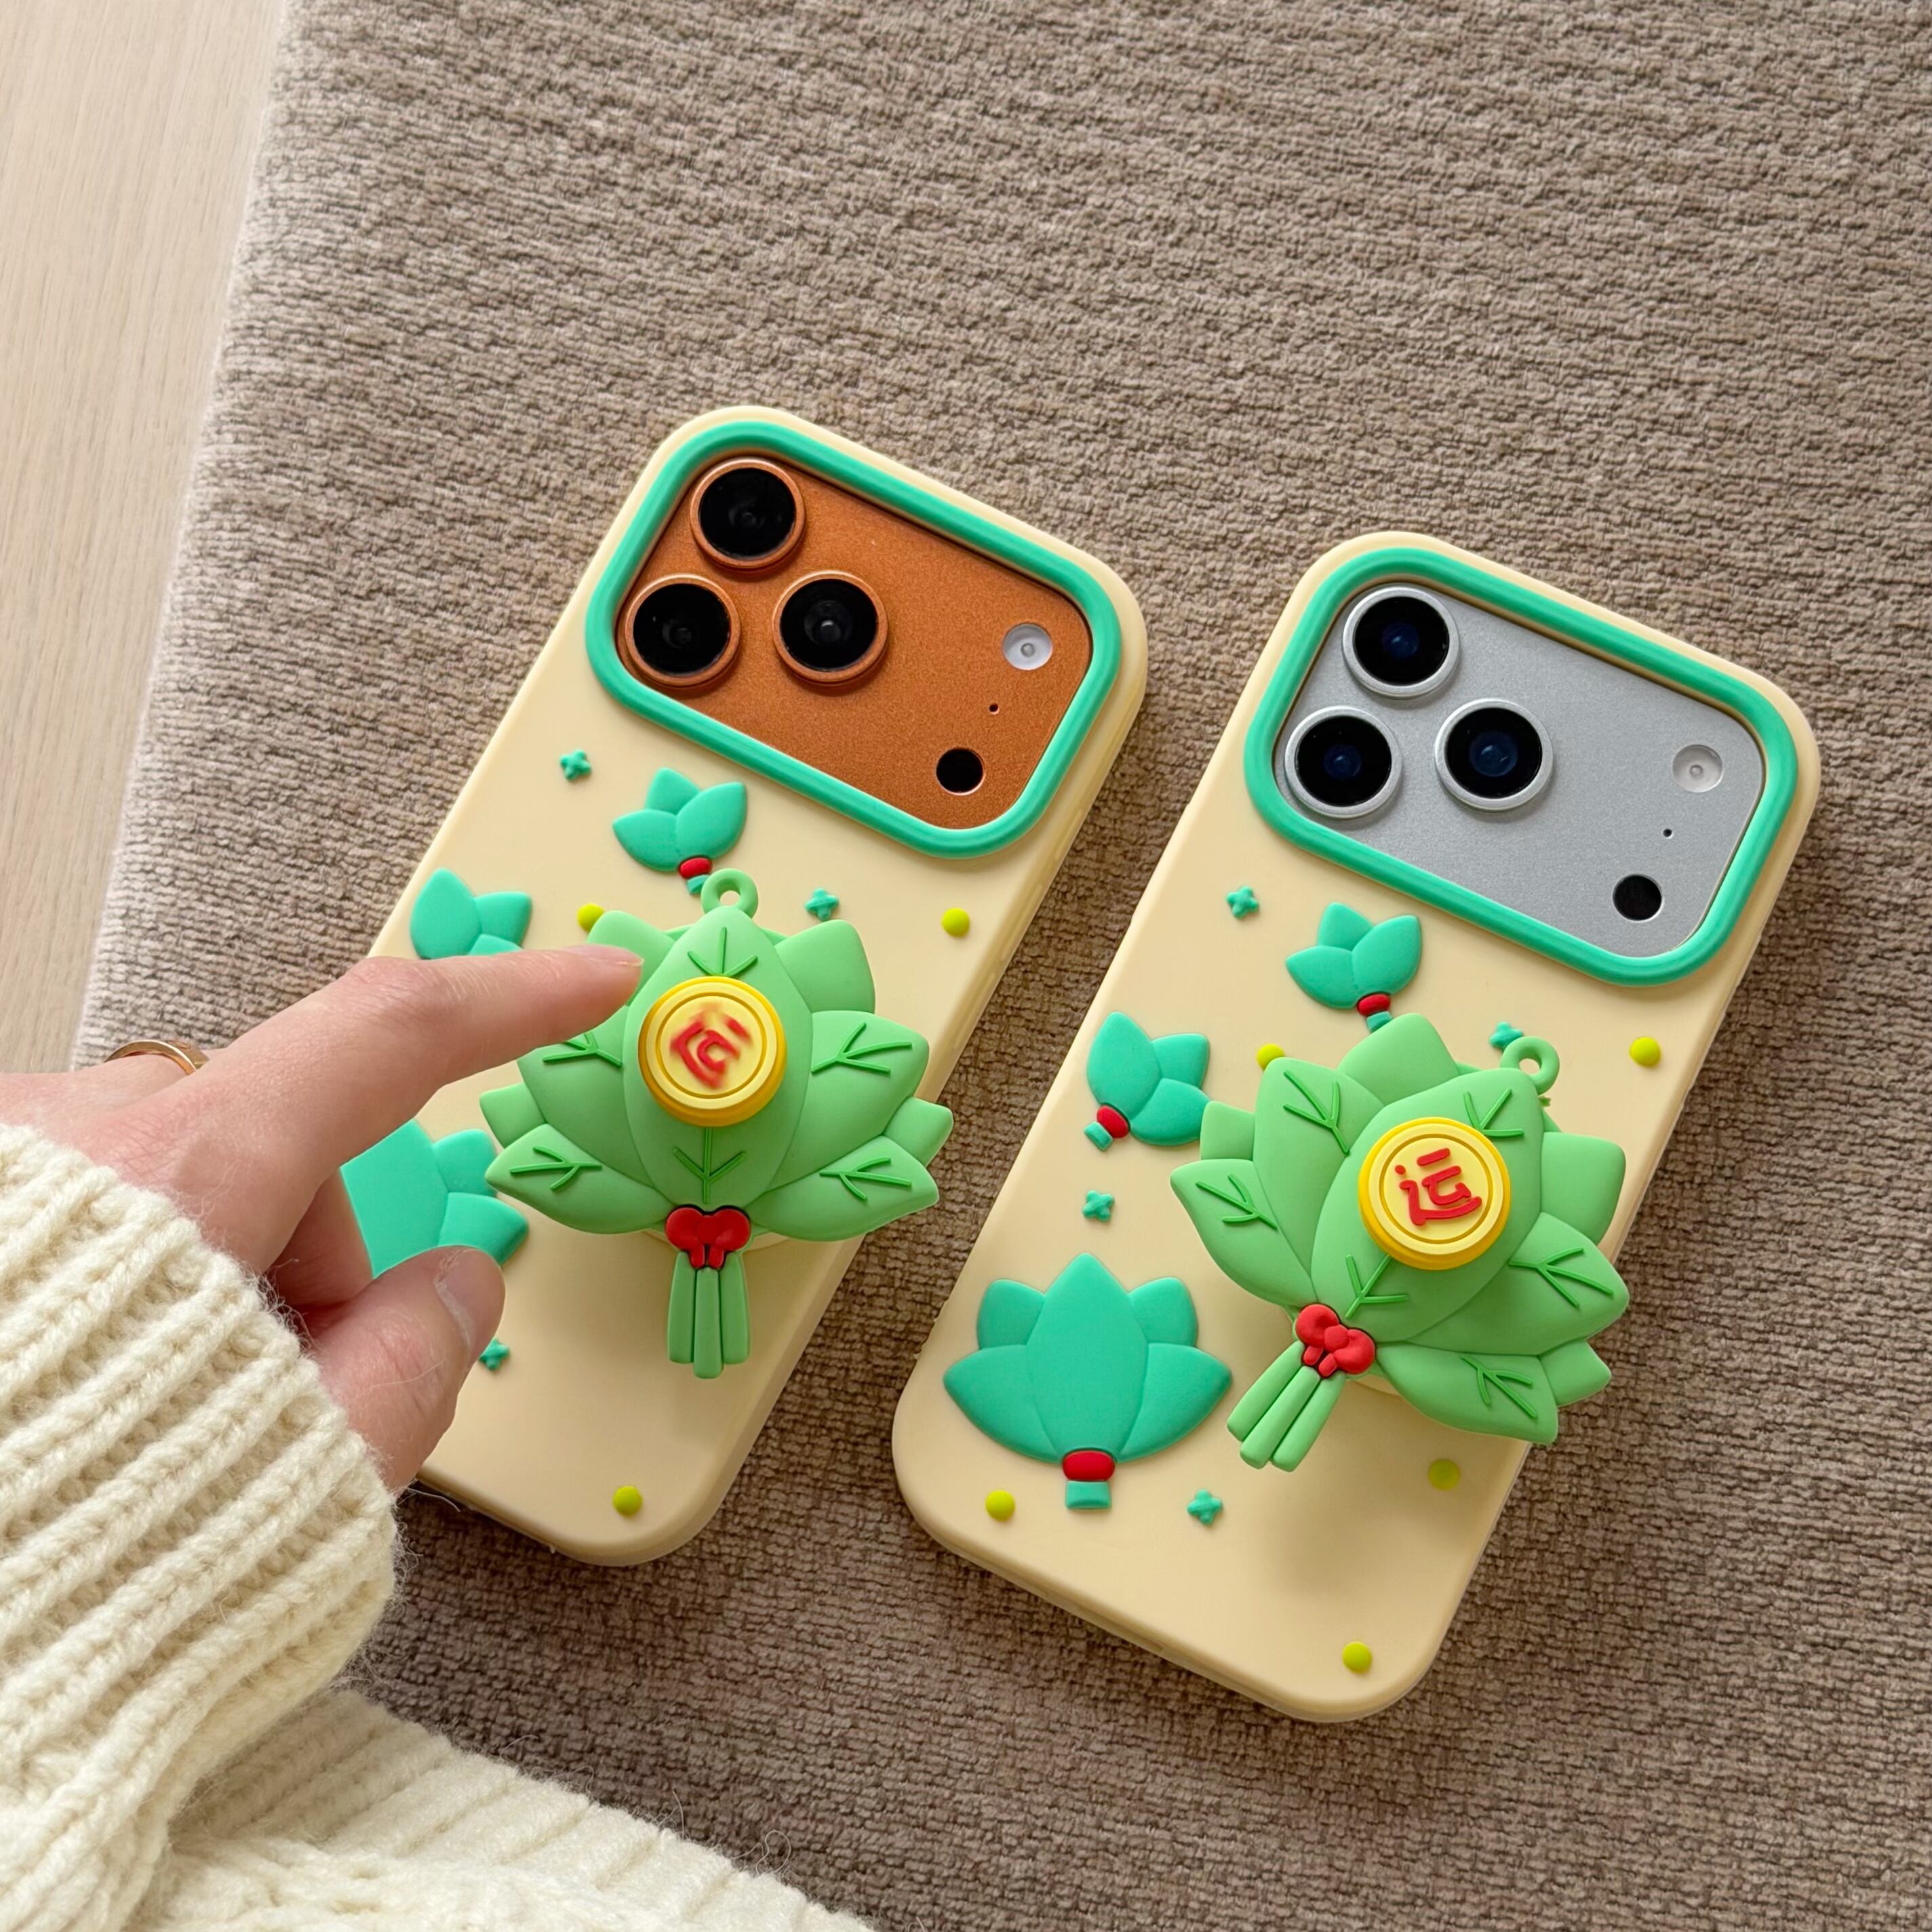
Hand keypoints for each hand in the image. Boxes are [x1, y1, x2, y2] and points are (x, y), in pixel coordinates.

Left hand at [0, 947, 640, 1488]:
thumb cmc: (53, 1564)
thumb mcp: (296, 1484)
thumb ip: (413, 1366)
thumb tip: (459, 1286)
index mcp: (177, 1182)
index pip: (383, 1041)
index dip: (511, 1000)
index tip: (596, 973)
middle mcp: (65, 1133)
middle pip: (264, 1143)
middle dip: (307, 1261)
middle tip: (286, 1402)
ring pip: (161, 1173)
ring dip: (200, 1272)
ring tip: (154, 1418)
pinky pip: (72, 1199)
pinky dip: (114, 1274)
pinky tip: (68, 1384)